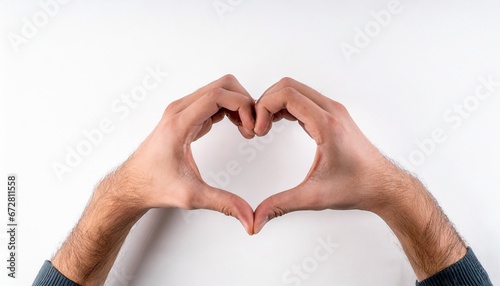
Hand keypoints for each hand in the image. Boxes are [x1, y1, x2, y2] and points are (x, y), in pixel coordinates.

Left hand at [109, 74, 255, 233]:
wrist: (131, 185)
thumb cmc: (153, 186)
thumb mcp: (192, 197)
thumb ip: (223, 204)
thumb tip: (248, 217)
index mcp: (179, 123)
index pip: (217, 95)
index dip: (242, 106)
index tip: (251, 127)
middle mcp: (179, 110)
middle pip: (221, 85)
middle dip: (244, 101)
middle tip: (252, 127)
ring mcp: (181, 111)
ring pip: (218, 90)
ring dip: (237, 105)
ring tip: (245, 129)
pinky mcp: (184, 116)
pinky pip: (212, 101)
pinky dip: (229, 109)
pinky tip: (235, 127)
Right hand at [253, 77, 390, 232]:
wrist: (383, 185)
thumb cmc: (357, 187)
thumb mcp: (314, 197)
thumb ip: (281, 205)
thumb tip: (256, 219)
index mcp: (327, 124)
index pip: (287, 95)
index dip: (264, 108)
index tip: (258, 131)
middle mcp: (331, 111)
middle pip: (288, 86)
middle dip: (265, 102)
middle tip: (257, 127)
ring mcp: (333, 111)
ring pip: (295, 89)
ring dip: (274, 103)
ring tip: (264, 127)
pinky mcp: (332, 116)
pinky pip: (303, 99)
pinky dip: (285, 106)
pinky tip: (277, 123)